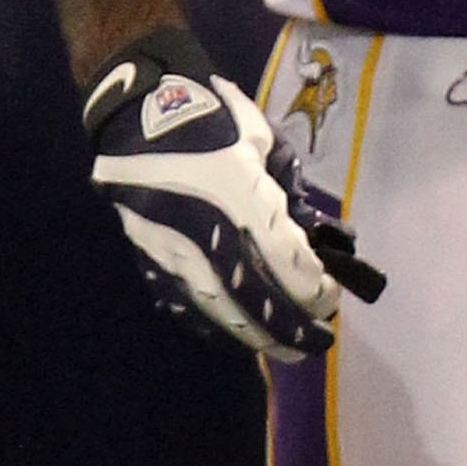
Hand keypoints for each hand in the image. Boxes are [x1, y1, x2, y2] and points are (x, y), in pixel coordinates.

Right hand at [83, 31, 385, 363]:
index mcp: (235, 189)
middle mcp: (201, 227)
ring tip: (286, 349)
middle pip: (252, 295)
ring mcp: (169, 249)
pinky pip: (183, 305)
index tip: (331, 297)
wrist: (135, 115)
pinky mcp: (148, 259)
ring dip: (256, 335)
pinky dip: (215, 326)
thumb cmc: (212, 119)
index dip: (311, 287)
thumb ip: (288, 192)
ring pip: (217, 308)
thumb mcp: (264, 141)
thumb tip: (314, 237)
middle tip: (318, 342)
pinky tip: (239, 335)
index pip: (282, 258)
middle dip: (290, 325)